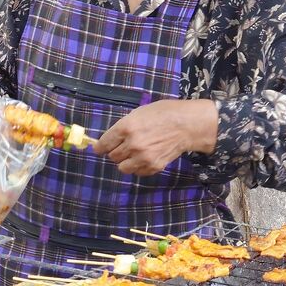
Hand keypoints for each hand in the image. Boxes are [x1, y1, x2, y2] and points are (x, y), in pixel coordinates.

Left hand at [94, 99, 217, 175]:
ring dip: (125, 161)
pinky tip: (145, 157)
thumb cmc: (163, 113)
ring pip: (122, 167)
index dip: (100, 147)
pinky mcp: (153, 166)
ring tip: (134, 154)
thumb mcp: (139, 113)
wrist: (187, 125)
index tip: (99, 149)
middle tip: (123, 147)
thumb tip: (111, 138)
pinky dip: (138, 167)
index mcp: (126, 127)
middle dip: (115, 152)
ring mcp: (143, 157)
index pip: (104, 144)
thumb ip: (123, 127)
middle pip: (112, 156)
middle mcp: (132, 144)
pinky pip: (137, 172)